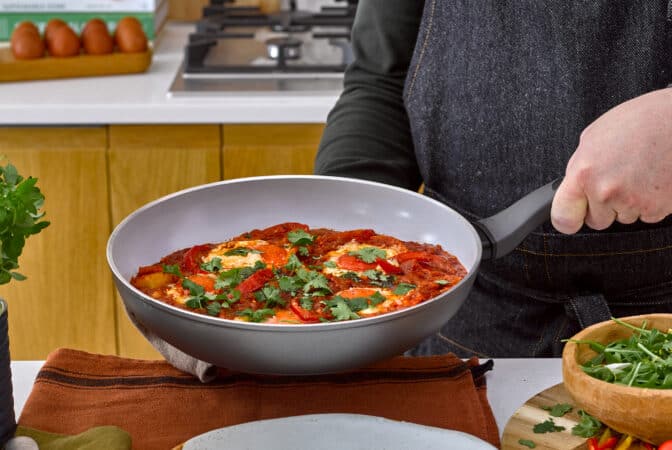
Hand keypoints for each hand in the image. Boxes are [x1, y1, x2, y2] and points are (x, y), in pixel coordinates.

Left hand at [551, 88, 671, 233]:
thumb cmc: (642, 121)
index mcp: (584, 172)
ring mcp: (632, 202)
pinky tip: (653, 179)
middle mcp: (605, 191)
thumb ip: (579, 166)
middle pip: (596, 221)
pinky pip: (646, 216)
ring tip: (639, 172)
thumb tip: (572, 187)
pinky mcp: (657, 208)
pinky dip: (650, 202)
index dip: (568, 218)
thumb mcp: (595, 136)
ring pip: (623, 218)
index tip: (574, 216)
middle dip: (604, 206)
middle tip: (619, 178)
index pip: (563, 216)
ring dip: (628, 202)